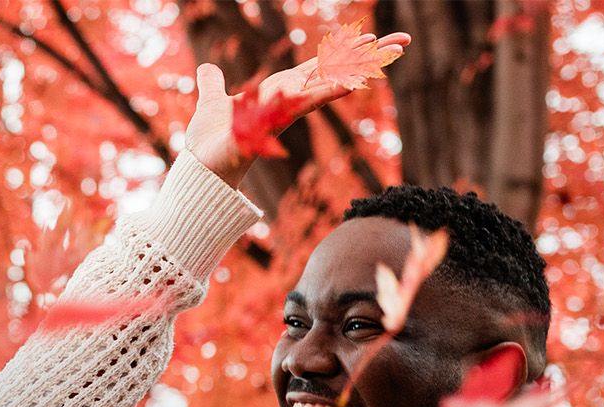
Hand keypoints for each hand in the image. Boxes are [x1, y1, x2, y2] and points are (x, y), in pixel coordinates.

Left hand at [187, 31, 409, 185]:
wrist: (201, 170)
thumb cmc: (209, 141)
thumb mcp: (210, 103)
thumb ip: (212, 85)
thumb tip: (206, 70)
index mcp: (279, 93)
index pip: (316, 67)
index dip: (343, 52)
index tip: (370, 38)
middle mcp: (289, 101)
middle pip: (333, 73)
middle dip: (366, 57)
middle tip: (402, 41)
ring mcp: (285, 112)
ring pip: (326, 86)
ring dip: (356, 69)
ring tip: (385, 53)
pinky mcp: (272, 124)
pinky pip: (302, 106)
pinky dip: (325, 95)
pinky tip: (350, 85)